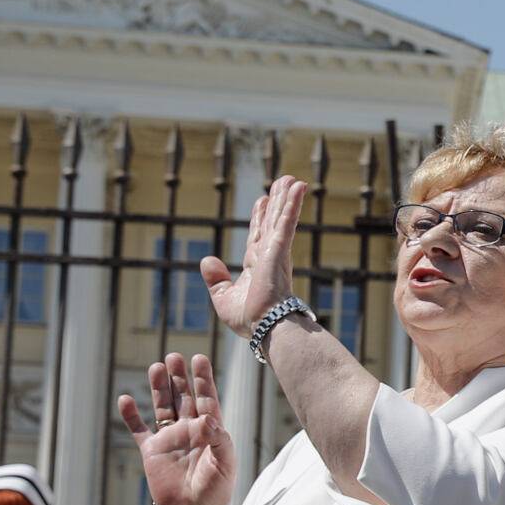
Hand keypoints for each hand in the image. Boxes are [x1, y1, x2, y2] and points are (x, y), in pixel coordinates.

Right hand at [117, 353, 236, 504]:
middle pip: (183, 397)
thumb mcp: (225, 465)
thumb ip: (219, 440)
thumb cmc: (216, 491)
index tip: (199, 359)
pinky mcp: (152, 452)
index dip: (203, 379)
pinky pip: (139, 430)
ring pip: (162, 407)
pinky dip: (131, 416)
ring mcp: (169, 439)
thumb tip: (209, 419)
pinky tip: (124, 399)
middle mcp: (189, 431)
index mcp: (211, 431)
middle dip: (179, 378)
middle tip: (174, 356)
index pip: (207, 399)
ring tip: (156, 367)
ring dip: (158, 388)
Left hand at [201, 175, 304, 336]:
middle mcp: (268, 255)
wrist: (265, 326)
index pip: (258, 235)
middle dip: (277, 201)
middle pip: (273, 221)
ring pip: (281, 217)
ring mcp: (276, 250)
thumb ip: (215, 279)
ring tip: (293, 179)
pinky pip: (287, 221)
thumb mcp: (223, 298)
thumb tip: (206, 260)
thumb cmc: (249, 318)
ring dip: (287, 197)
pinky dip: (293, 204)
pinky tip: (298, 188)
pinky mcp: (279, 248)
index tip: (262, 201)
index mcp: (256, 266)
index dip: (260, 217)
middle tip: (283, 182)